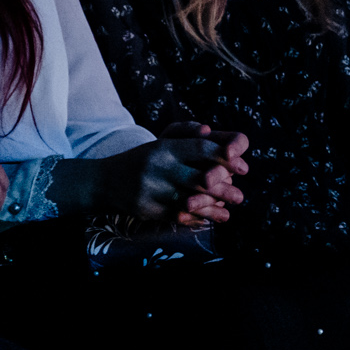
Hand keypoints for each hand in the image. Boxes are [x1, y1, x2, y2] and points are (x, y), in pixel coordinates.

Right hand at [108, 126, 249, 222]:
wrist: (106, 181)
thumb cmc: (146, 158)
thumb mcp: (163, 140)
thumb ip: (188, 132)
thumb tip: (209, 130)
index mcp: (165, 148)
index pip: (202, 149)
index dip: (226, 158)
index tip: (243, 168)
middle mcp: (158, 168)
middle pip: (199, 179)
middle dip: (224, 188)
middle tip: (239, 196)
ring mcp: (151, 190)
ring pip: (190, 201)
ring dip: (213, 207)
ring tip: (230, 211)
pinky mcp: (147, 209)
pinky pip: (177, 215)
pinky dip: (197, 218)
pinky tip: (212, 219)